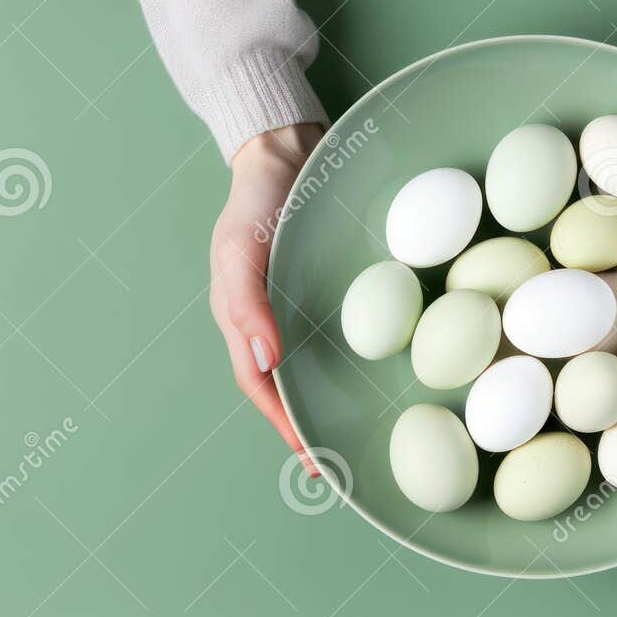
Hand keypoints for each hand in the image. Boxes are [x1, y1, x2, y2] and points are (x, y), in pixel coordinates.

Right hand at [211, 123, 323, 473]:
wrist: (283, 150)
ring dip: (326, 401)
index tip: (310, 457)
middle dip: (304, 428)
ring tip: (355, 435)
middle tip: (334, 466)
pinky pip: (336, 333)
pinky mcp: (324, 287)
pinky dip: (349, 360)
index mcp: (241, 319)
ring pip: (309, 364)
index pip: (260, 386)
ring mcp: (296, 304)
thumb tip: (266, 360)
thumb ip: (247, 302)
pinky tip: (376, 373)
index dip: (282, 424)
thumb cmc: (254, 200)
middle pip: (284, 386)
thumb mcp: (240, 249)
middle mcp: (269, 319)